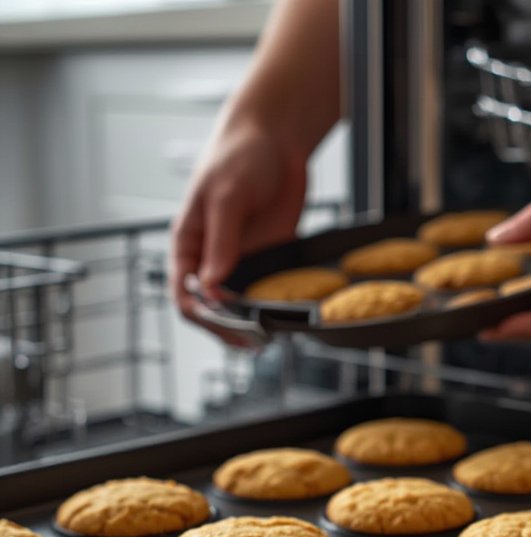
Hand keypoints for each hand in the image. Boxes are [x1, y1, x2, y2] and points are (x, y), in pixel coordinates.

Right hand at [171, 113, 306, 336]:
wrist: (278, 138)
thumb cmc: (240, 157)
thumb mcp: (226, 197)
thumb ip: (221, 243)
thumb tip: (211, 286)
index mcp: (189, 245)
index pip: (182, 292)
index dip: (198, 311)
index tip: (220, 317)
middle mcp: (212, 260)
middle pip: (210, 309)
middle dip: (226, 327)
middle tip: (250, 339)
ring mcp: (242, 263)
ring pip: (240, 308)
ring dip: (251, 326)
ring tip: (267, 340)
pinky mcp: (269, 262)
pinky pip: (268, 294)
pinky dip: (274, 311)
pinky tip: (285, 321)